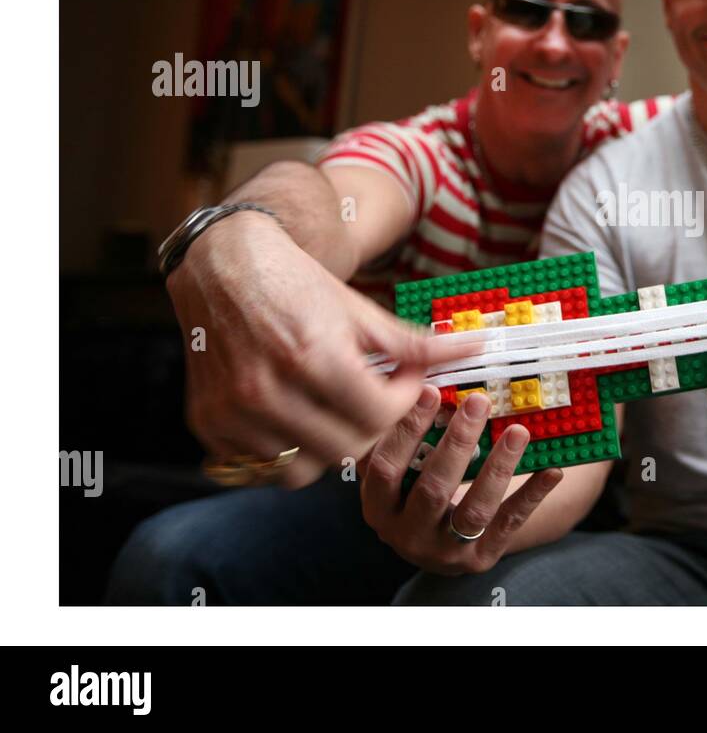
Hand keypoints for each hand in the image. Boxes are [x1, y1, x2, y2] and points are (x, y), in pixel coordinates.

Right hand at [167, 211, 461, 488]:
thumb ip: (415, 343)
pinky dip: (284, 451)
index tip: (405, 382)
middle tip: (374, 398)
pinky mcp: (207, 423)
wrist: (223, 264)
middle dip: (372, 428)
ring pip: (303, 468)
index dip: (403, 401)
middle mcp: (266, 390)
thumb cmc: (298, 284)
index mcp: (311, 356)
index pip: (378, 415)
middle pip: (346, 449)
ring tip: (333, 412)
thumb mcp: (359, 310)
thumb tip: (474, 349)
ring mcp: (232, 412)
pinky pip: (260, 466)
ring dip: (327, 447)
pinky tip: (295, 418)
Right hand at [361, 388, 563, 573]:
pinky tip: (552, 470)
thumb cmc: (419, 487)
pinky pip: (509, 524)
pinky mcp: (480, 560)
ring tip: (519, 431)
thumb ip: (407, 431)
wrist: (441, 544)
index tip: (431, 390)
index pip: (388, 467)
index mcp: (379, 507)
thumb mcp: (403, 467)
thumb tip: (422, 373)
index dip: (408, 428)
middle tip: (479, 401)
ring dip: (499, 467)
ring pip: (474, 509)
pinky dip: (532, 495)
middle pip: (433, 488)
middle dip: (458, 442)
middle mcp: (406, 536)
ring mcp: (444, 553)